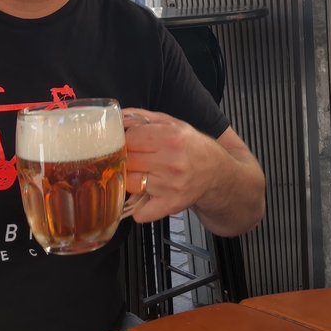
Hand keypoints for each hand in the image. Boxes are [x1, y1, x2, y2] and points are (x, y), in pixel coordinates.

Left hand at [122, 108, 221, 222]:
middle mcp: (171, 161)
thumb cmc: (189, 145)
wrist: (215, 170)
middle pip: (128, 161)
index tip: (129, 143)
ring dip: (131, 180)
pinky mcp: (170, 205)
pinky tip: (144, 196)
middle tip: (135, 158)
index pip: (129, 139)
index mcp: (170, 137)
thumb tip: (115, 120)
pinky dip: (137, 208)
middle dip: (127, 159)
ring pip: (129, 184)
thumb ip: (140, 117)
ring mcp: (170, 186)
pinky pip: (140, 213)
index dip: (125, 140)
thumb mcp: (169, 122)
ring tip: (142, 174)